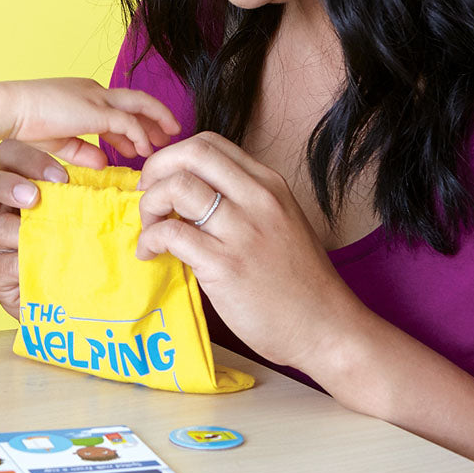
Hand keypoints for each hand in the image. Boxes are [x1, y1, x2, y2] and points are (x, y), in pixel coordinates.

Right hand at [0, 78, 178, 165]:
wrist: (10, 107)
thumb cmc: (26, 122)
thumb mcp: (59, 140)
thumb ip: (82, 151)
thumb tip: (103, 164)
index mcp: (84, 94)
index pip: (116, 108)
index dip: (132, 126)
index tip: (141, 145)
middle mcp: (94, 90)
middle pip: (135, 100)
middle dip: (154, 117)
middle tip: (169, 134)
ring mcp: (97, 97)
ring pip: (139, 104)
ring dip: (157, 120)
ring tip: (169, 137)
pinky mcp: (96, 110)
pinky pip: (128, 122)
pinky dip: (139, 135)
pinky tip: (145, 150)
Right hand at [0, 140, 72, 318]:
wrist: (62, 293)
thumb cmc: (69, 242)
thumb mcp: (78, 212)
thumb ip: (86, 192)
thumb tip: (122, 177)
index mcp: (13, 180)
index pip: (8, 153)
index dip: (31, 157)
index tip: (63, 176)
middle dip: (7, 183)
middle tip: (35, 197)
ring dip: (17, 229)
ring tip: (40, 236)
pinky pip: (2, 264)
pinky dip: (23, 263)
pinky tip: (40, 265)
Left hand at [135, 132, 367, 375]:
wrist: (327, 329)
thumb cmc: (300, 284)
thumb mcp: (279, 223)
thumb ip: (240, 204)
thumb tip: (186, 198)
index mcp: (269, 185)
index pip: (210, 143)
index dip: (173, 156)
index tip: (161, 179)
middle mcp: (257, 199)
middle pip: (191, 153)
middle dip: (155, 168)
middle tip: (146, 196)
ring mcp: (242, 231)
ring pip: (176, 188)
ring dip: (149, 205)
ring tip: (150, 229)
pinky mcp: (226, 265)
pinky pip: (171, 234)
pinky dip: (150, 240)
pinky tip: (151, 254)